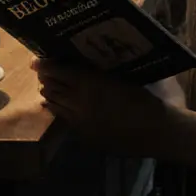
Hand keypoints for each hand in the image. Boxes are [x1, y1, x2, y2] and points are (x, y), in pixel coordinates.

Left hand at [32, 57, 179, 157]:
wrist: (158, 131)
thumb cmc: (148, 98)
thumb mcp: (127, 76)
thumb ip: (104, 71)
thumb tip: (93, 60)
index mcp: (91, 83)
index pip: (59, 71)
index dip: (46, 65)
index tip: (37, 60)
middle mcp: (80, 101)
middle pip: (53, 87)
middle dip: (47, 78)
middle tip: (43, 70)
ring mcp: (81, 120)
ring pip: (55, 104)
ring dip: (51, 94)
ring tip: (48, 86)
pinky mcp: (85, 135)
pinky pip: (65, 119)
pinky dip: (59, 109)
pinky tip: (58, 105)